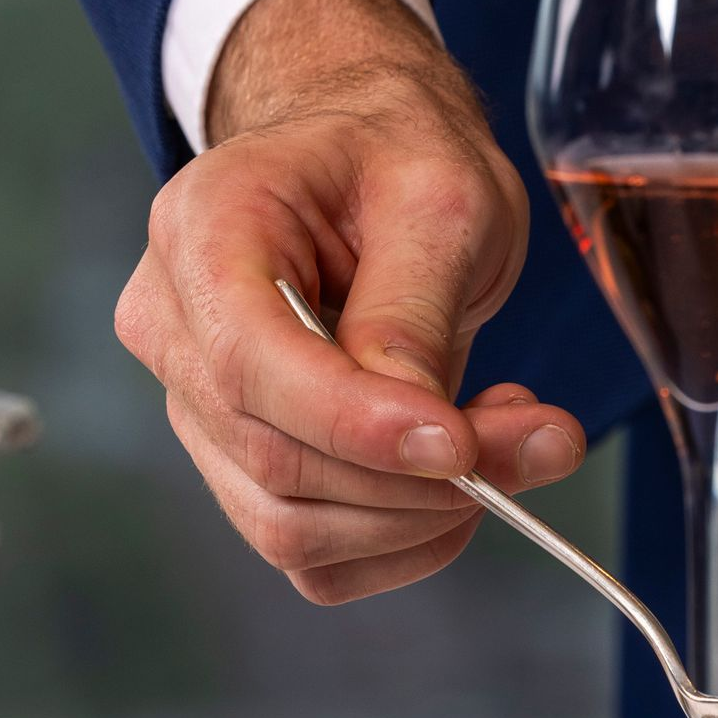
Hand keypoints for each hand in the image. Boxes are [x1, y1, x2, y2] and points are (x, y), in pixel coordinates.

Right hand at [117, 0, 585, 603]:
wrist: (375, 167)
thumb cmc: (399, 159)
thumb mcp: (438, 199)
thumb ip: (416, 313)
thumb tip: (424, 438)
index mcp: (201, 232)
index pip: (252, 366)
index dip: (357, 426)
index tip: (461, 446)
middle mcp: (175, 329)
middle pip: (278, 462)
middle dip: (422, 478)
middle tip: (542, 436)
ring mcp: (199, 410)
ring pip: (295, 529)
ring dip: (424, 515)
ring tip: (506, 436)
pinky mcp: (243, 470)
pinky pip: (317, 558)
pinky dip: (406, 541)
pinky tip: (458, 475)